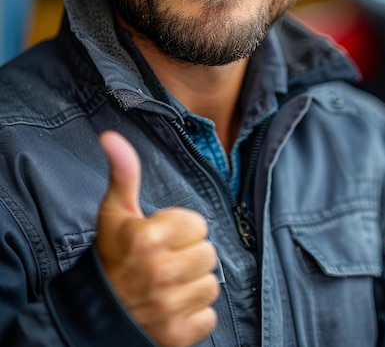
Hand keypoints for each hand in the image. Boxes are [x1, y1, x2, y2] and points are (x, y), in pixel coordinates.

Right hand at [97, 131, 218, 346]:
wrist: (95, 314)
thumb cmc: (110, 256)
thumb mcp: (114, 212)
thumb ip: (123, 172)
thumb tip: (111, 135)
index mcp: (147, 239)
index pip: (198, 225)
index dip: (180, 229)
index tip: (160, 237)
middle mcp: (159, 273)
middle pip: (208, 254)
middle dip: (190, 255)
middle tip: (165, 262)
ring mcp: (168, 308)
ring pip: (211, 285)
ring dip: (193, 285)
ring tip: (168, 285)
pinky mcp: (176, 336)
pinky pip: (208, 317)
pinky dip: (194, 314)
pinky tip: (172, 308)